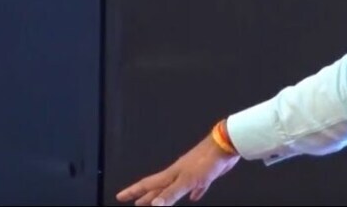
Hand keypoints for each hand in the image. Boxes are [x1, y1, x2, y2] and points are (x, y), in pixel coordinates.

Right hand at [115, 133, 239, 205]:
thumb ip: (171, 193)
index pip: (148, 184)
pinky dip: (194, 192)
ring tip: (158, 202)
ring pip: (175, 187)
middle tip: (136, 203)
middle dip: (147, 196)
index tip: (120, 196)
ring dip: (166, 195)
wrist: (226, 145)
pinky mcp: (205, 174)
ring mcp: (192, 173)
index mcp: (171, 174)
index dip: (134, 191)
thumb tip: (154, 205)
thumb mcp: (187, 180)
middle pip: (159, 186)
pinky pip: (196, 186)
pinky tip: (194, 196)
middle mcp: (179, 173)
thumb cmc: (206, 161)